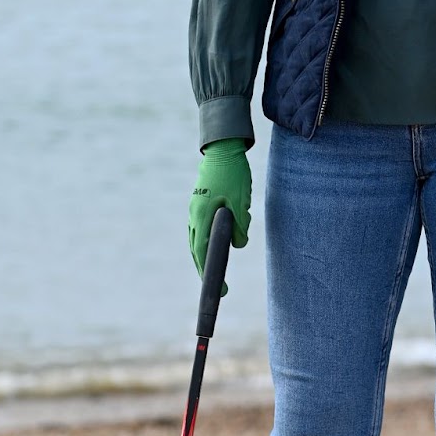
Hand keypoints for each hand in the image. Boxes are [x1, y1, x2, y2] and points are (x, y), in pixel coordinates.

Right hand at [189, 139, 251, 279]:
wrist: (223, 147)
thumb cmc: (233, 173)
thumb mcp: (241, 201)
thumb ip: (240, 225)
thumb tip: (239, 245)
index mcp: (201, 214)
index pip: (201, 251)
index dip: (208, 272)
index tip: (217, 288)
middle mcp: (194, 213)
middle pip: (196, 248)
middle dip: (205, 268)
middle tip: (217, 286)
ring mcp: (194, 207)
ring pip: (198, 237)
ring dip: (208, 252)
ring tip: (216, 268)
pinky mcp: (199, 201)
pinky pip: (202, 225)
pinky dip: (209, 237)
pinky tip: (218, 241)